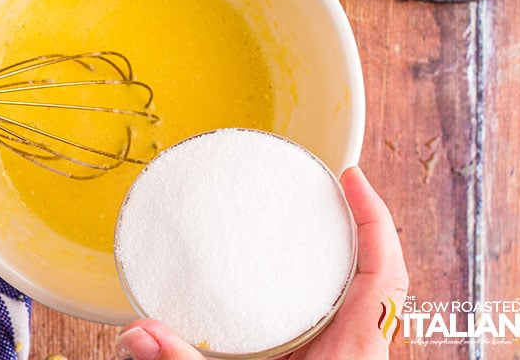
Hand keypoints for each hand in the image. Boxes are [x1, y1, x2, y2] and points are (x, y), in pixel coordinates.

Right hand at [118, 166, 408, 359]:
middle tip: (325, 188)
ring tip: (311, 219)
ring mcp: (341, 358)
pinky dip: (320, 284)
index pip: (382, 272)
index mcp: (352, 353)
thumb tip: (136, 335)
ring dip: (343, 252)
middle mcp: (356, 352)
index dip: (375, 219)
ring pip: (358, 295)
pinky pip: (334, 313)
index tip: (350, 178)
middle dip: (357, 224)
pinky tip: (288, 276)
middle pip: (375, 272)